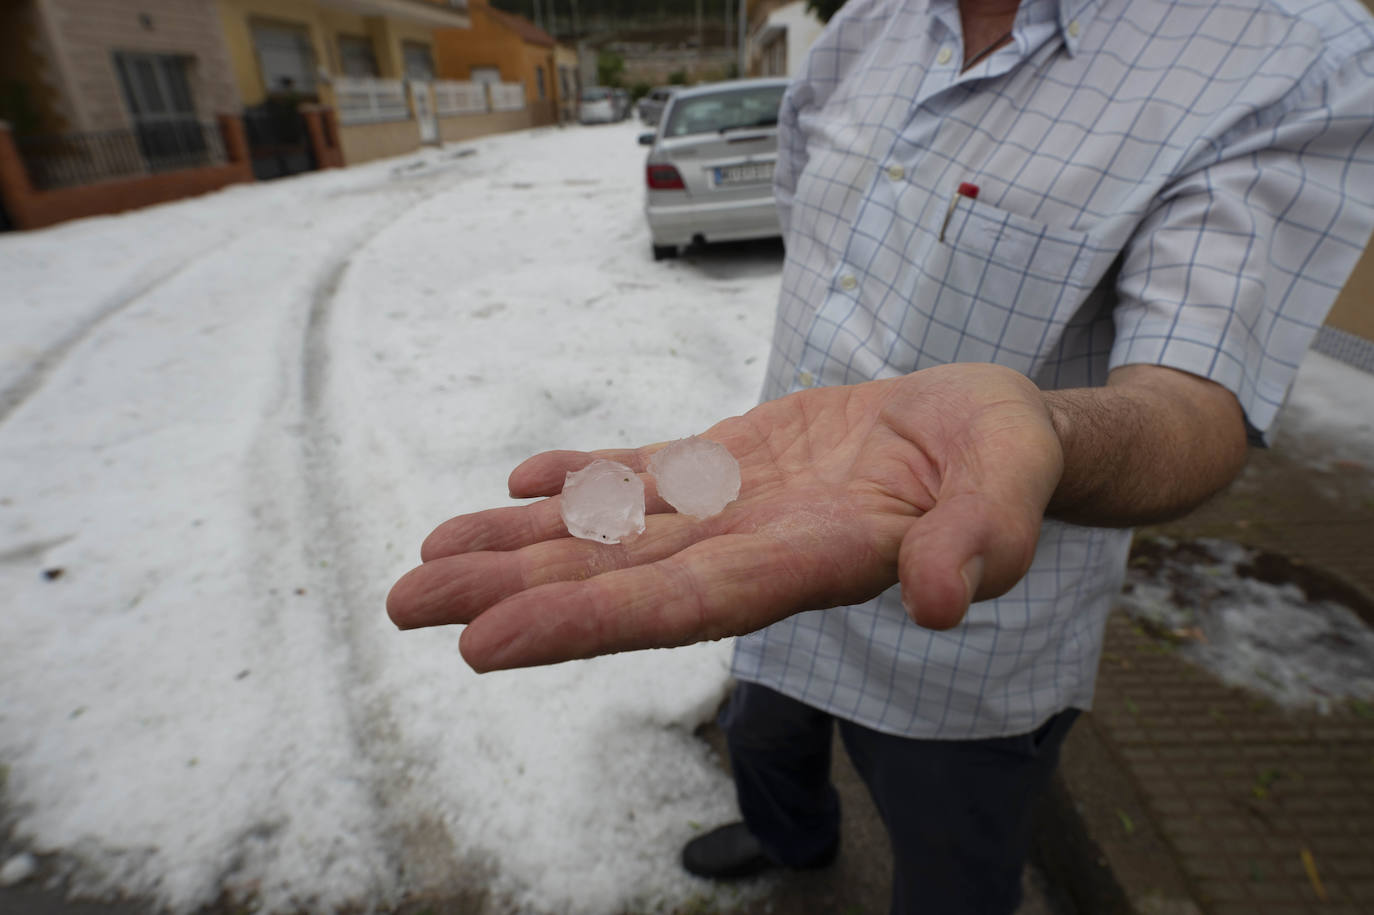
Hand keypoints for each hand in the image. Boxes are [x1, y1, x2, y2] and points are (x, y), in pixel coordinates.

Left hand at [387, 363, 1064, 670]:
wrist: (988, 430)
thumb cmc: (1006, 454)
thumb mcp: (1014, 482)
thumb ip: (983, 537)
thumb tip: (938, 598)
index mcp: (813, 562)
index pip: (688, 604)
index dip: (590, 622)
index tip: (490, 642)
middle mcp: (755, 547)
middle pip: (619, 577)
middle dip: (514, 592)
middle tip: (407, 602)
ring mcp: (737, 506)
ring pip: (614, 529)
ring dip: (521, 544)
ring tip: (430, 555)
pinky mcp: (735, 464)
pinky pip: (647, 474)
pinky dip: (583, 478)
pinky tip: (521, 481)